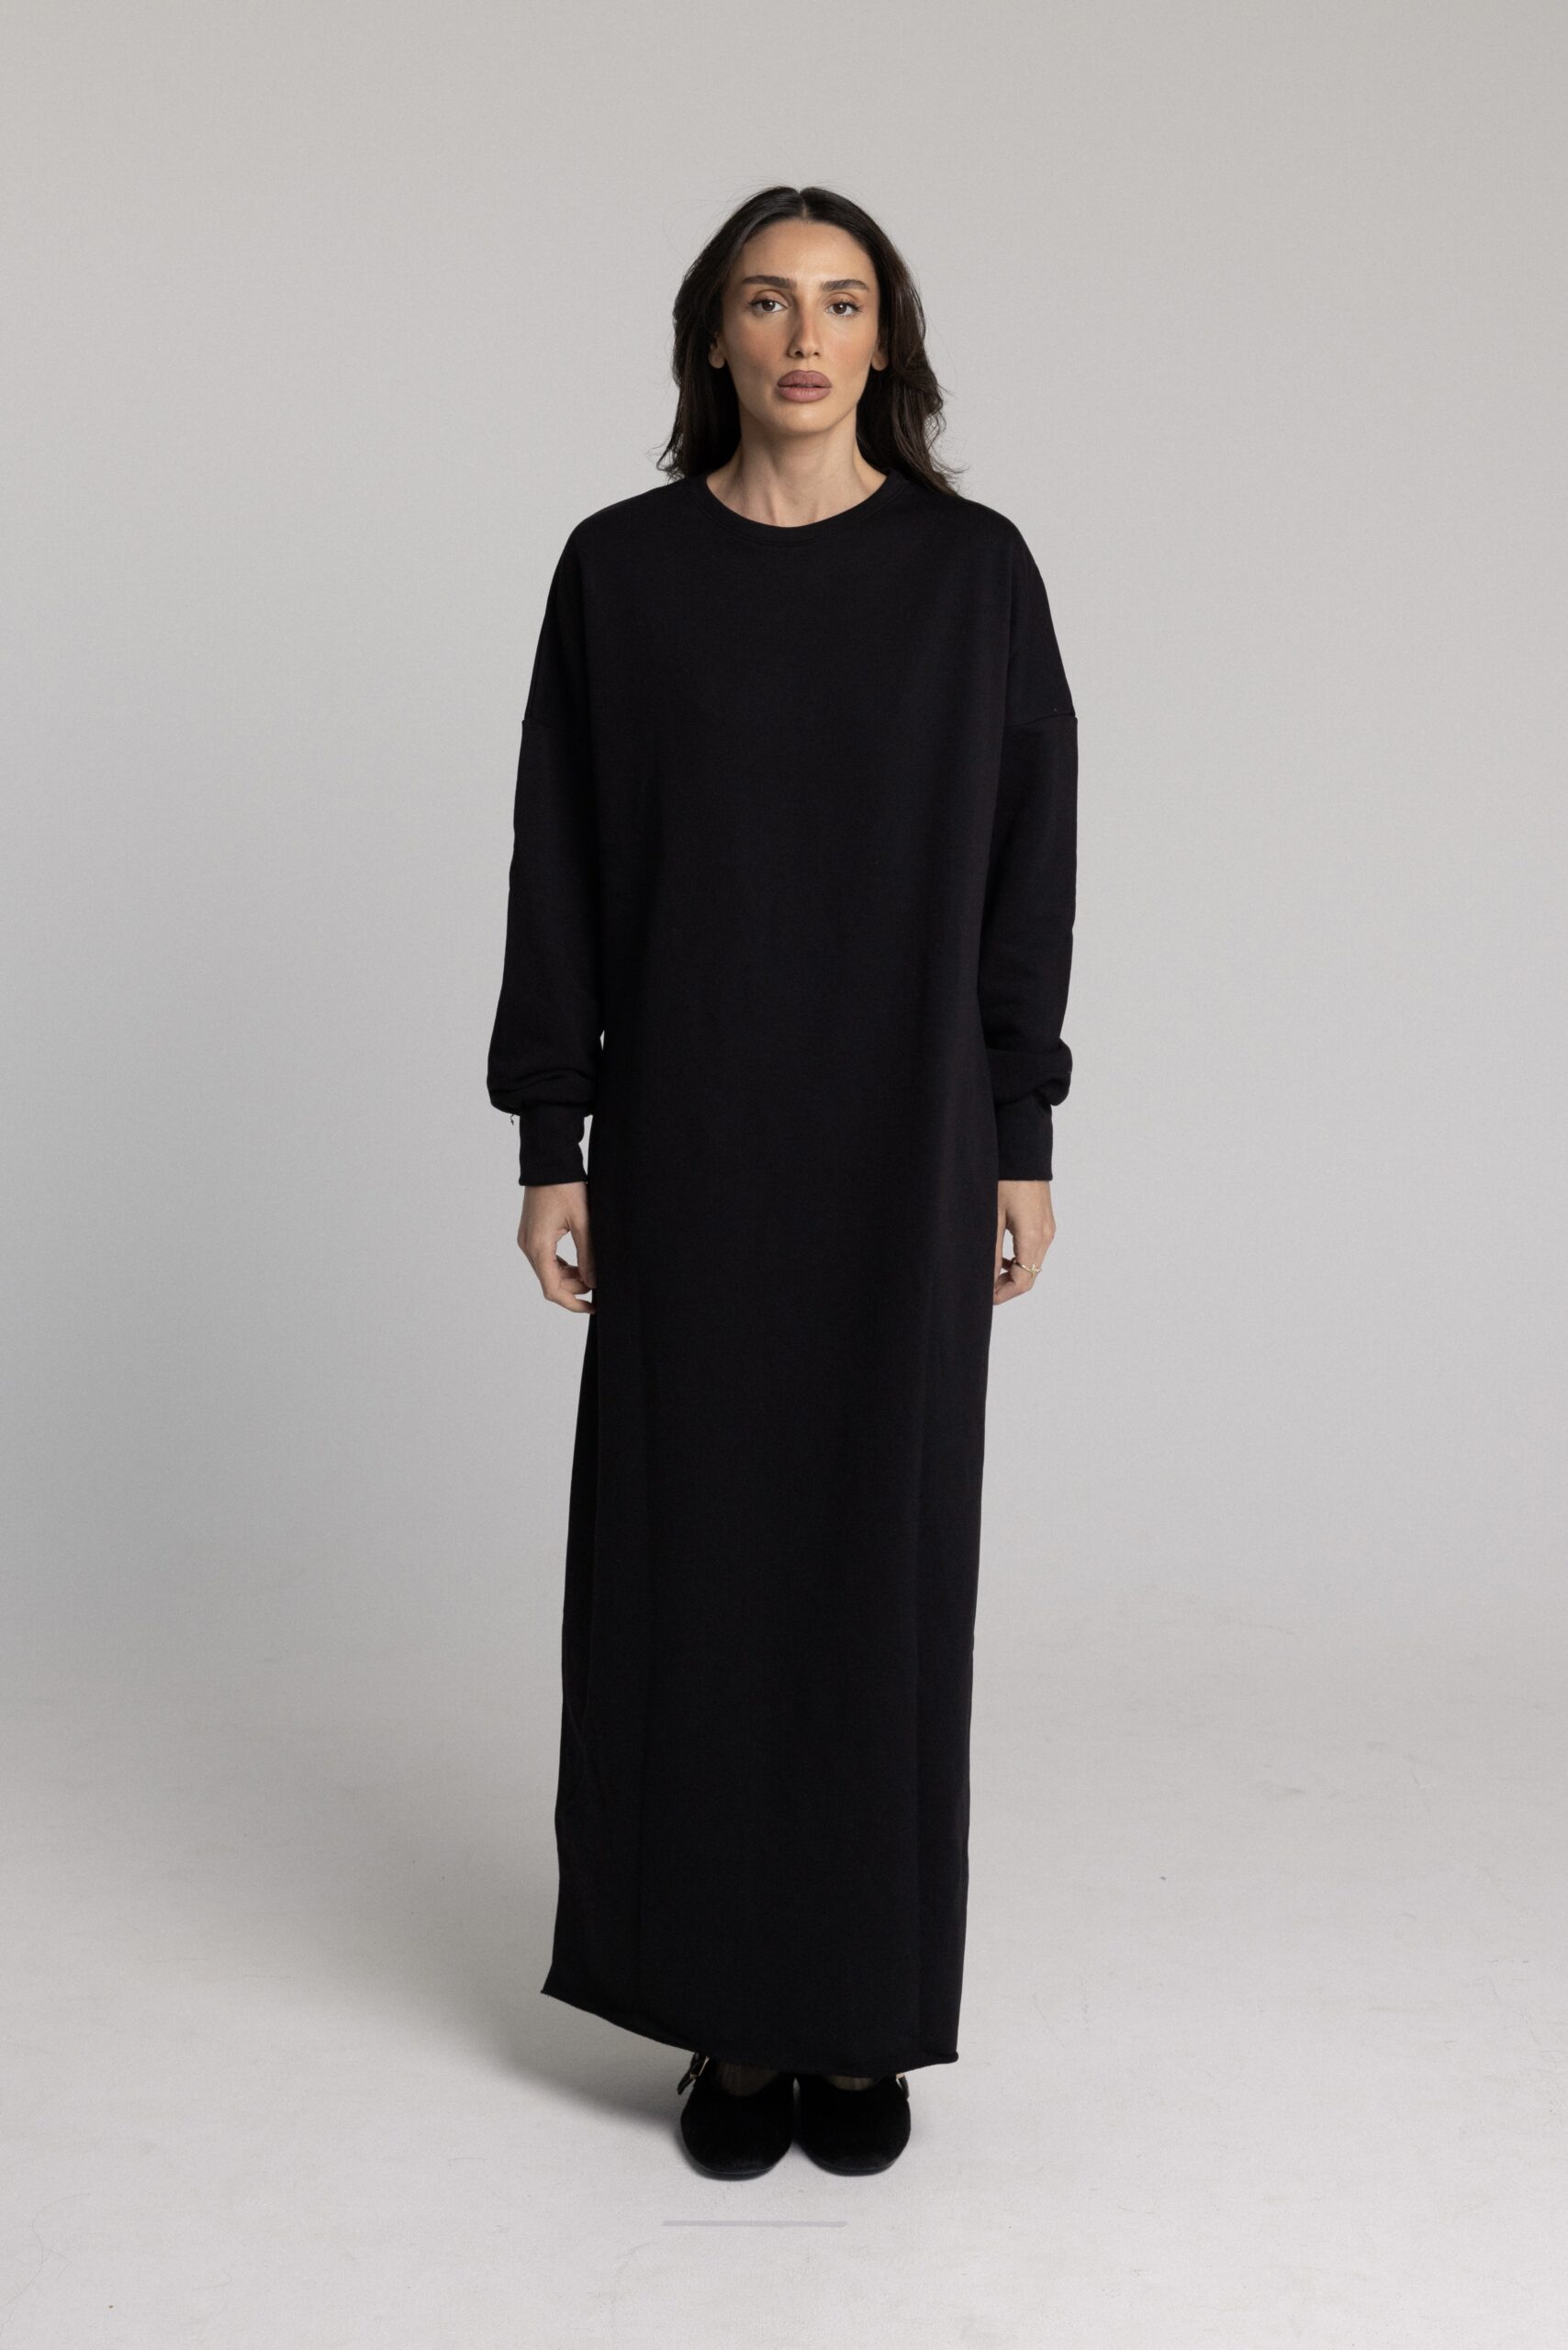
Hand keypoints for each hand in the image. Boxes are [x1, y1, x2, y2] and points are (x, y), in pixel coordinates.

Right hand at [519, 1181, 595, 1312]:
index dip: (572, 1303)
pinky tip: (579, 1260)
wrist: (548, 1162)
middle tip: (598, 1281)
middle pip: (549, 1282)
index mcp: (538, 1246)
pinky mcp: (531, 1233)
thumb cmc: (565, 1187)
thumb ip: (588, 1255)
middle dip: (574, 1287)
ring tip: (591, 1269)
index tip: (591, 1307)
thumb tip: (593, 1281)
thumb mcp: (584, 1222)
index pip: (552, 1289)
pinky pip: (545, 1258)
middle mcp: (528, 1246)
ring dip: (568, 1276)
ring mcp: (527, 1239)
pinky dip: (561, 1264)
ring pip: (547, 1271)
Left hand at [993, 1179, 1053, 1305]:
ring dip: (1015, 1273)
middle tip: (985, 1287)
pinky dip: (1021, 1259)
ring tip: (991, 1271)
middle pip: (1031, 1275)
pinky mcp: (1046, 1221)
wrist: (1023, 1153)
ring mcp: (1048, 1228)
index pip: (1024, 1280)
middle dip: (1008, 1286)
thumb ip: (992, 1251)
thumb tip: (988, 1278)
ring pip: (1034, 1264)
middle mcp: (1046, 1235)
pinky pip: (1036, 1250)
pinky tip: (1004, 1255)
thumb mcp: (993, 1217)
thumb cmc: (1005, 1180)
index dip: (1004, 1293)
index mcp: (1033, 1237)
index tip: (985, 1295)